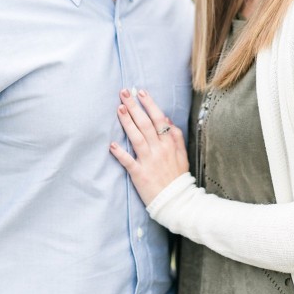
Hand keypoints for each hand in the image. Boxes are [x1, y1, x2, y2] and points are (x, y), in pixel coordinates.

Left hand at [109, 88, 188, 205]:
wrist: (178, 202)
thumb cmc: (178, 177)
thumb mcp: (182, 155)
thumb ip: (176, 137)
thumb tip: (166, 119)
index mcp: (169, 144)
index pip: (158, 119)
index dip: (149, 104)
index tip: (140, 92)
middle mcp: (159, 150)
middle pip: (145, 124)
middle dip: (134, 107)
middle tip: (124, 93)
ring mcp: (149, 161)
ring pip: (136, 137)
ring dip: (127, 122)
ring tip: (119, 108)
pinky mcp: (140, 174)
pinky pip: (128, 162)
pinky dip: (120, 153)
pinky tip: (112, 144)